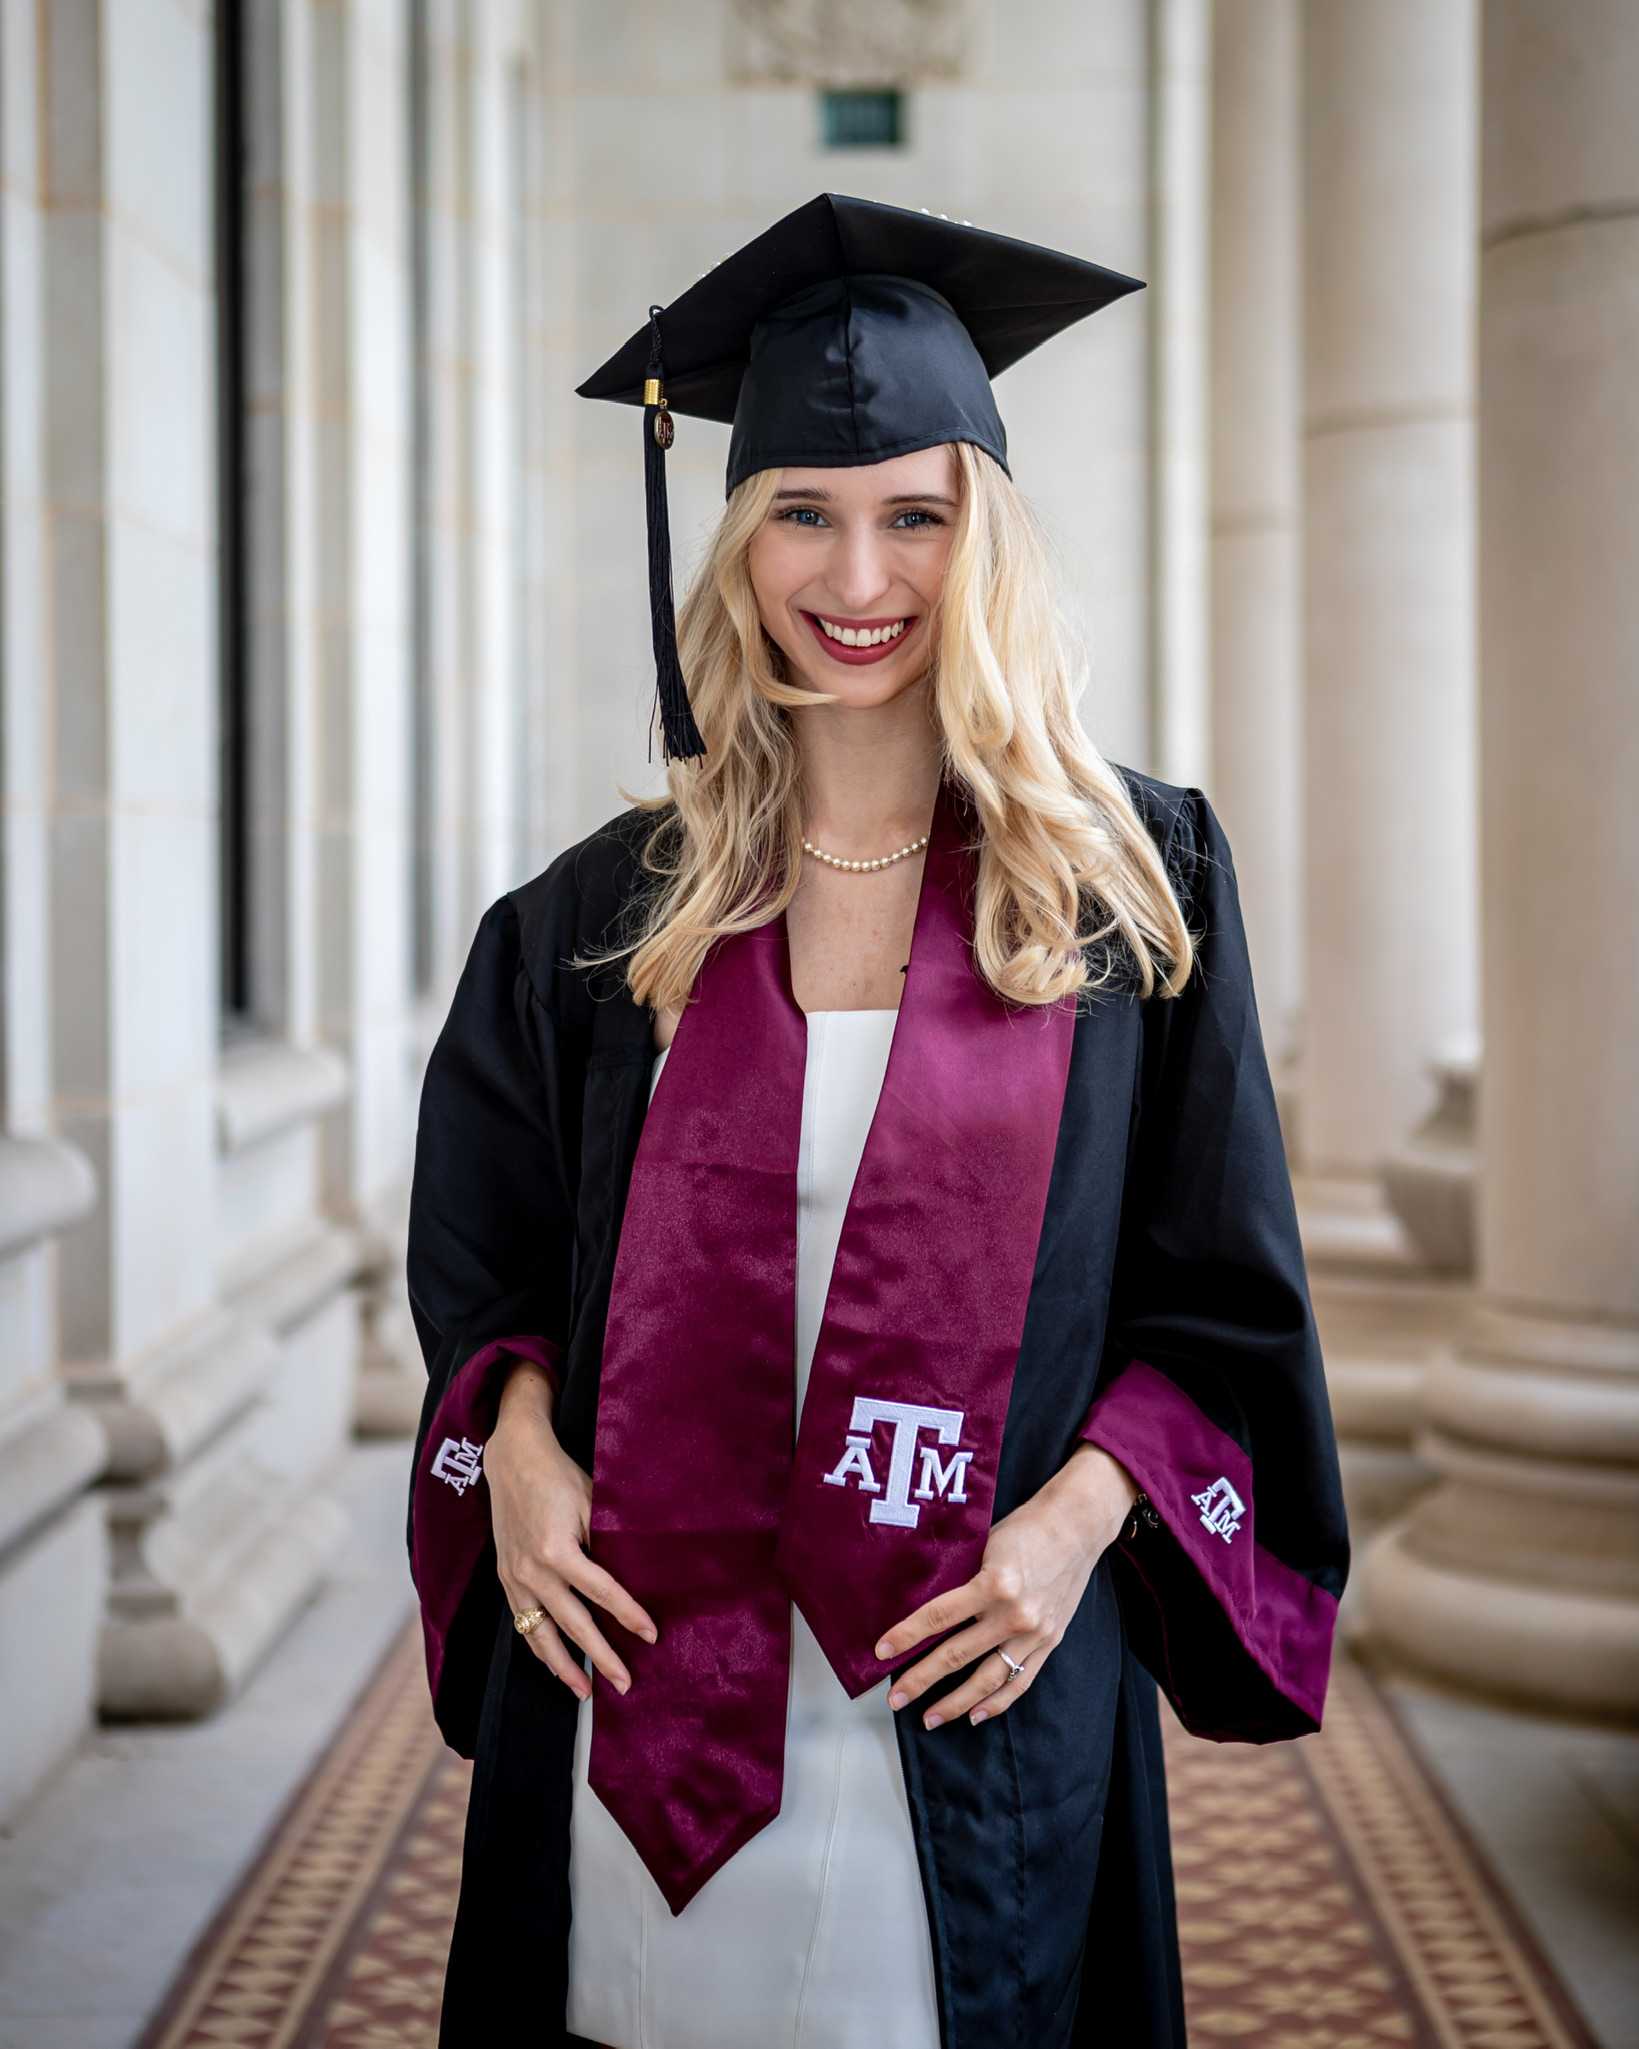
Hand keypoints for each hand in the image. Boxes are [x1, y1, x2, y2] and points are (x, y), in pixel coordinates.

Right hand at [485, 1373, 658, 1702]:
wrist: (513, 1460)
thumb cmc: (559, 1477)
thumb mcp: (591, 1502)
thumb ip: (606, 1541)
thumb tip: (631, 1575)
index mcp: (557, 1550)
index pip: (601, 1592)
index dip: (629, 1615)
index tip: (651, 1635)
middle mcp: (533, 1570)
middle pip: (573, 1624)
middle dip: (602, 1656)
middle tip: (625, 1683)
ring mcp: (515, 1578)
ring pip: (541, 1634)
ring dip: (564, 1666)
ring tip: (586, 1691)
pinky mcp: (506, 1579)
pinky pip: (523, 1623)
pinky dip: (539, 1647)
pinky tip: (555, 1663)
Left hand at [872, 1444, 1138, 1732]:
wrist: (1076, 1527)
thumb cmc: (1025, 1528)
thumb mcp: (985, 1544)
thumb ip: (960, 1576)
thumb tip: (920, 1604)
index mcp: (994, 1583)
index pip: (939, 1616)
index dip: (907, 1635)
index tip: (881, 1651)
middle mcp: (1014, 1614)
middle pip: (957, 1655)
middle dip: (921, 1679)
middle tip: (896, 1699)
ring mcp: (1035, 1633)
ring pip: (988, 1679)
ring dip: (955, 1703)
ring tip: (929, 1718)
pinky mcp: (1050, 1642)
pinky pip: (1020, 1681)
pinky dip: (997, 1703)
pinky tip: (974, 1715)